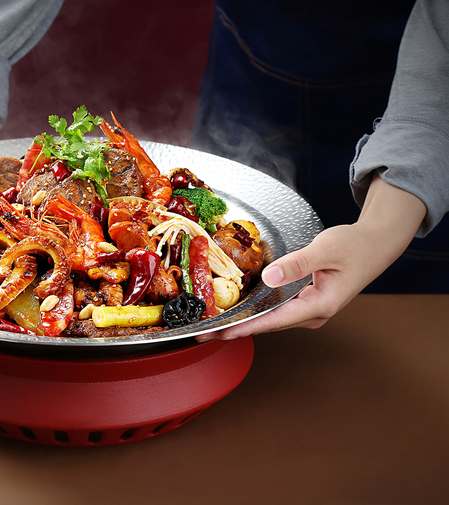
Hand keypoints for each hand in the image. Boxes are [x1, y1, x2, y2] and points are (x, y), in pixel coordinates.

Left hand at [196, 174, 425, 339]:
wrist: (374, 244)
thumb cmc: (353, 246)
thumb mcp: (325, 249)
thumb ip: (298, 263)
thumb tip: (271, 276)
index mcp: (320, 305)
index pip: (275, 321)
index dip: (246, 328)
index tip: (221, 334)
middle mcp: (314, 313)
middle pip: (269, 324)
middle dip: (237, 328)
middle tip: (205, 332)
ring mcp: (310, 310)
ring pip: (272, 318)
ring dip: (244, 320)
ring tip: (213, 323)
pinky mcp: (306, 302)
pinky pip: (277, 309)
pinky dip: (256, 310)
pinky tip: (237, 309)